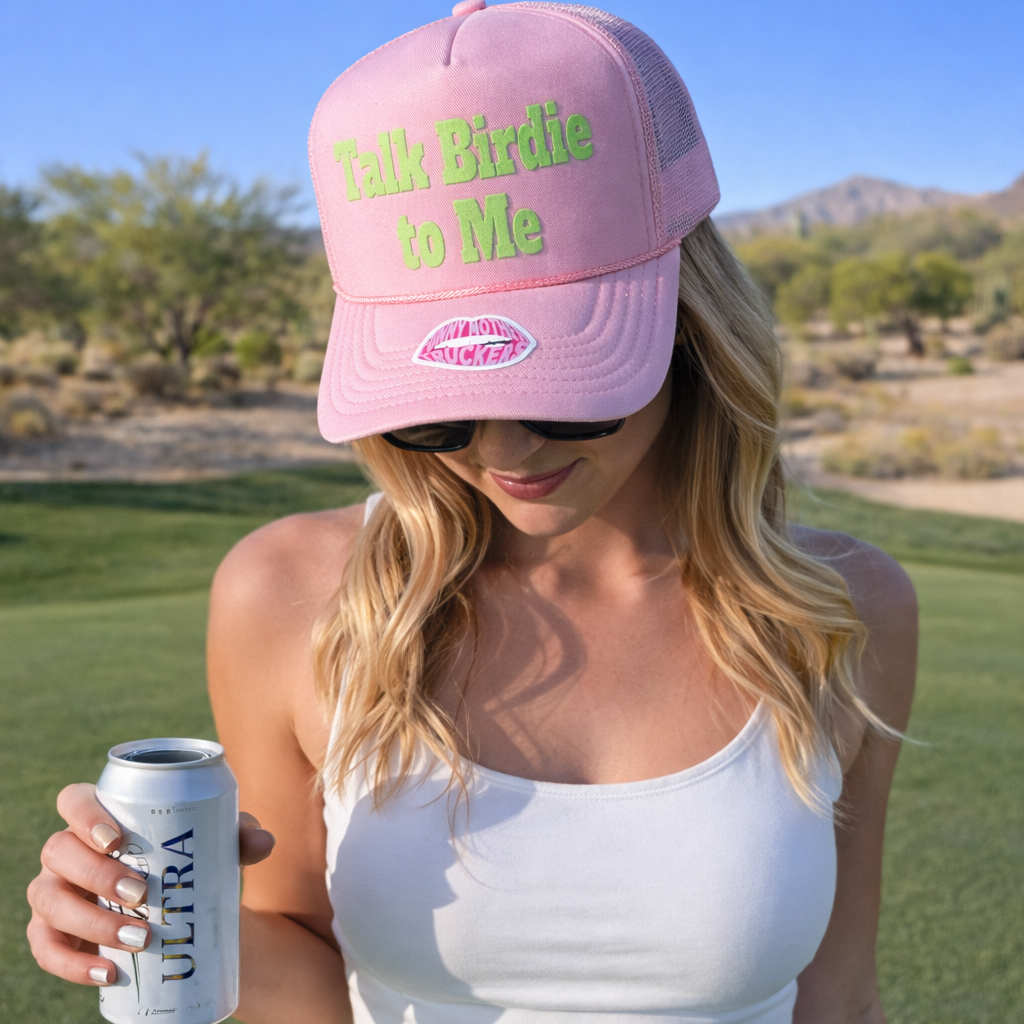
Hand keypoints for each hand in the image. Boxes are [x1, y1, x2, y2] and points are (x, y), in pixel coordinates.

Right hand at [26, 782, 274, 985]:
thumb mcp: (215, 843)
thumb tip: (264, 843)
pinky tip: (107, 973)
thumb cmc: (189, 860)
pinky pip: (46, 948)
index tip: (116, 838)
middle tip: (141, 894)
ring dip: (90, 921)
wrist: (178, 909)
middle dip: (96, 874)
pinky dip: (72, 964)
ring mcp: (55, 891)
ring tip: (139, 938)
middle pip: (59, 851)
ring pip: (50, 901)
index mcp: (100, 816)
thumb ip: (239, 835)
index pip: (73, 799)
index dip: (84, 815)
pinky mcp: (53, 933)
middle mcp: (68, 850)